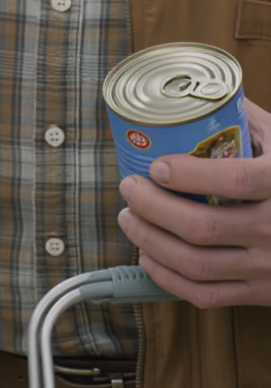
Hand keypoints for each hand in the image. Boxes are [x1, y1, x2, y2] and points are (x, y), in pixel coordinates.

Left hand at [118, 96, 270, 306]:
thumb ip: (248, 119)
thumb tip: (197, 92)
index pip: (235, 180)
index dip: (188, 175)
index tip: (156, 166)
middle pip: (201, 227)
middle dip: (151, 207)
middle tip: (129, 187)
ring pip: (195, 263)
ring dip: (149, 240)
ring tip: (129, 218)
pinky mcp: (262, 294)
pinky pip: (205, 295)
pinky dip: (166, 278)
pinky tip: (148, 255)